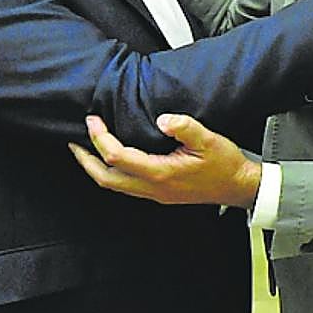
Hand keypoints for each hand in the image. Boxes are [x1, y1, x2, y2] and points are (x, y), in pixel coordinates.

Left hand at [69, 114, 261, 207]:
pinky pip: (125, 186)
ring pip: (113, 185)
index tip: (94, 120)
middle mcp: (153, 188)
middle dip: (85, 160)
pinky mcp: (159, 194)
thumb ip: (185, 127)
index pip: (119, 157)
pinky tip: (113, 161)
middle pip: (106, 178)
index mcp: (162, 173)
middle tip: (74, 142)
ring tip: (86, 151)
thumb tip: (164, 118)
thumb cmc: (225, 165)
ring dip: (96, 168)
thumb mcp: (209, 140)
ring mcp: (155, 194)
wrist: (238, 187)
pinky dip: (111, 172)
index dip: (101, 138)